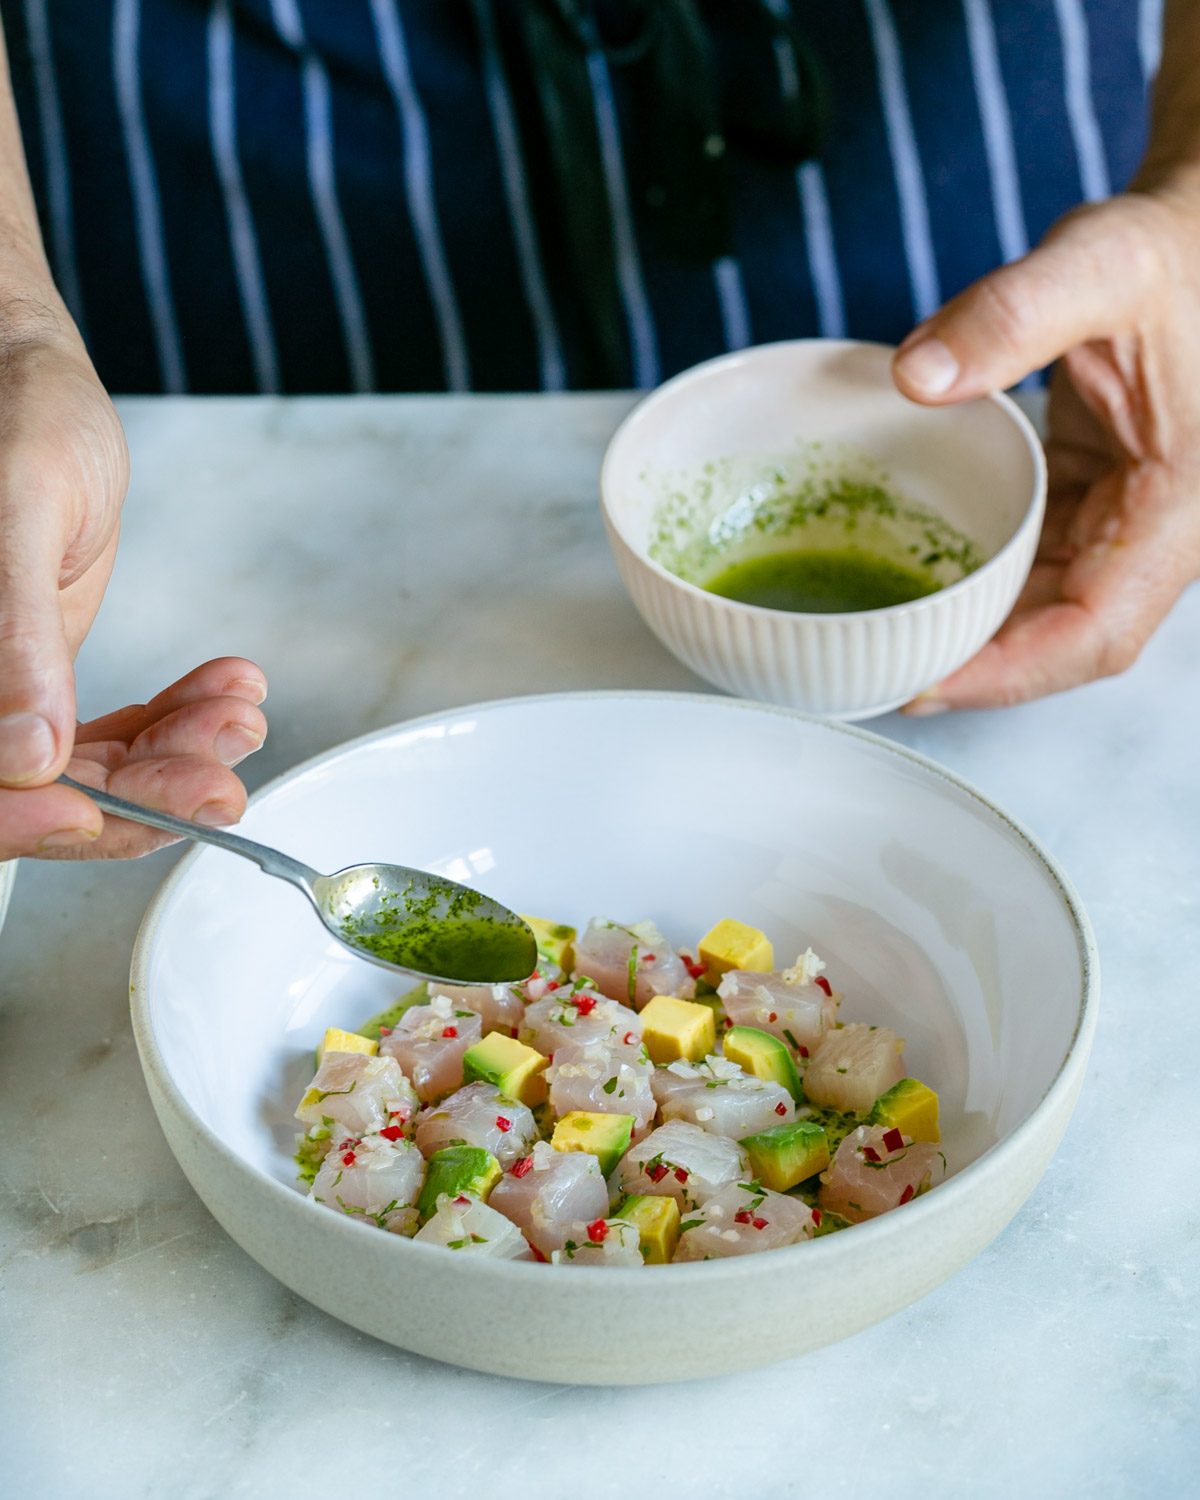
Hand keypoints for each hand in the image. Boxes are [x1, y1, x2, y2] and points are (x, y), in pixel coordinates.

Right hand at [0, 307, 266, 856]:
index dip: (36, 821)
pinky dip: (177, 721)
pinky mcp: (42, 679)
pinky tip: (225, 691)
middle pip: (41, 794)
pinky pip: (110, 732)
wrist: (24, 374)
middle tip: (222, 775)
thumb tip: (30, 753)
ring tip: (238, 714)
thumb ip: (14, 636)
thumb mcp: (17, 510)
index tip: (108, 816)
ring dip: (177, 756)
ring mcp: (5, 692)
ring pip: (88, 772)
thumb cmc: (8, 413)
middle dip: (141, 794)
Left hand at [891, 190, 1199, 710]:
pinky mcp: (1095, 502)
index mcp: (1179, 508)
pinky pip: (1038, 565)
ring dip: (976, 632)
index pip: (1096, 633)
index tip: (926, 682)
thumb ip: (1013, 314)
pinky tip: (924, 586)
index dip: (1010, 673)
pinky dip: (983, 583)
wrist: (1199, 234)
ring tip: (887, 640)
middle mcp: (1157, 532)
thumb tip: (915, 376)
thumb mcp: (1102, 263)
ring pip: (1050, 611)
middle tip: (880, 670)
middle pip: (1065, 640)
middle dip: (977, 667)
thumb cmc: (1177, 250)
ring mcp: (1126, 522)